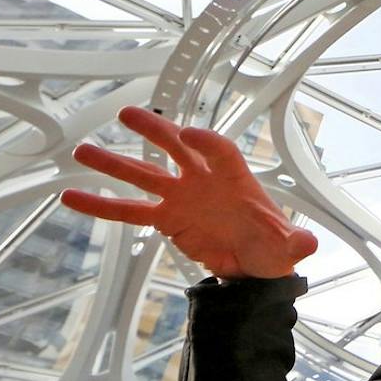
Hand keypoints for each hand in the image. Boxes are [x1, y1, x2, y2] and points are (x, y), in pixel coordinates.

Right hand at [61, 105, 317, 280]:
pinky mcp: (165, 218)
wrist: (253, 266)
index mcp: (235, 178)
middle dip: (155, 131)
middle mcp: (204, 180)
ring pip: (144, 175)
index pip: (220, 152)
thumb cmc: (270, 246)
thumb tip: (307, 244)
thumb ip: (293, 243)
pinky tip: (73, 196)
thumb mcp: (285, 247)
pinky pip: (129, 210)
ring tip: (83, 151)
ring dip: (115, 163)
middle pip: (176, 148)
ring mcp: (181, 197)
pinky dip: (102, 205)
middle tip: (128, 115)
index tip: (188, 134)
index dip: (205, 142)